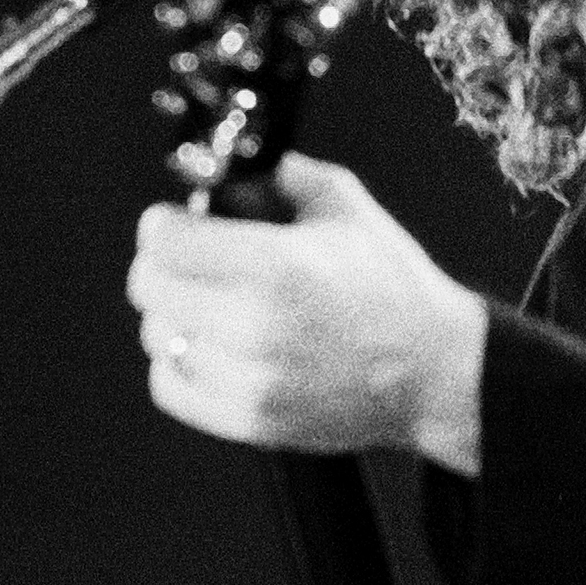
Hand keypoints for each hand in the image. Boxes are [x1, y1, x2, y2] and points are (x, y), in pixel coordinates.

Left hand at [126, 153, 485, 473]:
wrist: (435, 372)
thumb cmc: (392, 287)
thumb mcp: (348, 210)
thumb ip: (289, 176)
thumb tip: (242, 164)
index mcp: (276, 265)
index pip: (164, 239)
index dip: (163, 223)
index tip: (174, 222)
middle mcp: (256, 325)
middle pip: (149, 287)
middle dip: (161, 266)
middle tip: (185, 261)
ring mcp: (251, 379)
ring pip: (159, 337)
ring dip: (172, 316)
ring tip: (206, 306)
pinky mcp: (250, 421)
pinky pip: (171, 387)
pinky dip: (177, 366)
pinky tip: (209, 349)